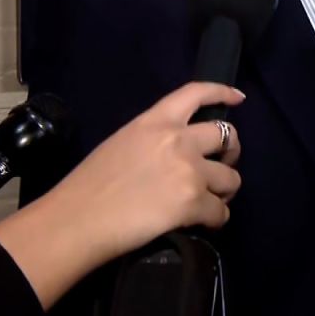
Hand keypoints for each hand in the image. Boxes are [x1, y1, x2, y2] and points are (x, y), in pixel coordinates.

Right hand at [0, 82, 245, 309]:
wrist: (76, 220)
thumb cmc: (88, 186)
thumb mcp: (122, 144)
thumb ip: (154, 141)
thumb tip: (175, 154)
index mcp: (156, 121)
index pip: (195, 93)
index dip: (222, 92)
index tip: (238, 98)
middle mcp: (179, 139)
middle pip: (227, 136)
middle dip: (231, 152)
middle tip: (221, 167)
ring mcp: (190, 170)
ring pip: (232, 178)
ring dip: (225, 190)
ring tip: (211, 200)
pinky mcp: (193, 201)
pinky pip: (222, 211)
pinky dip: (217, 219)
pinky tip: (205, 223)